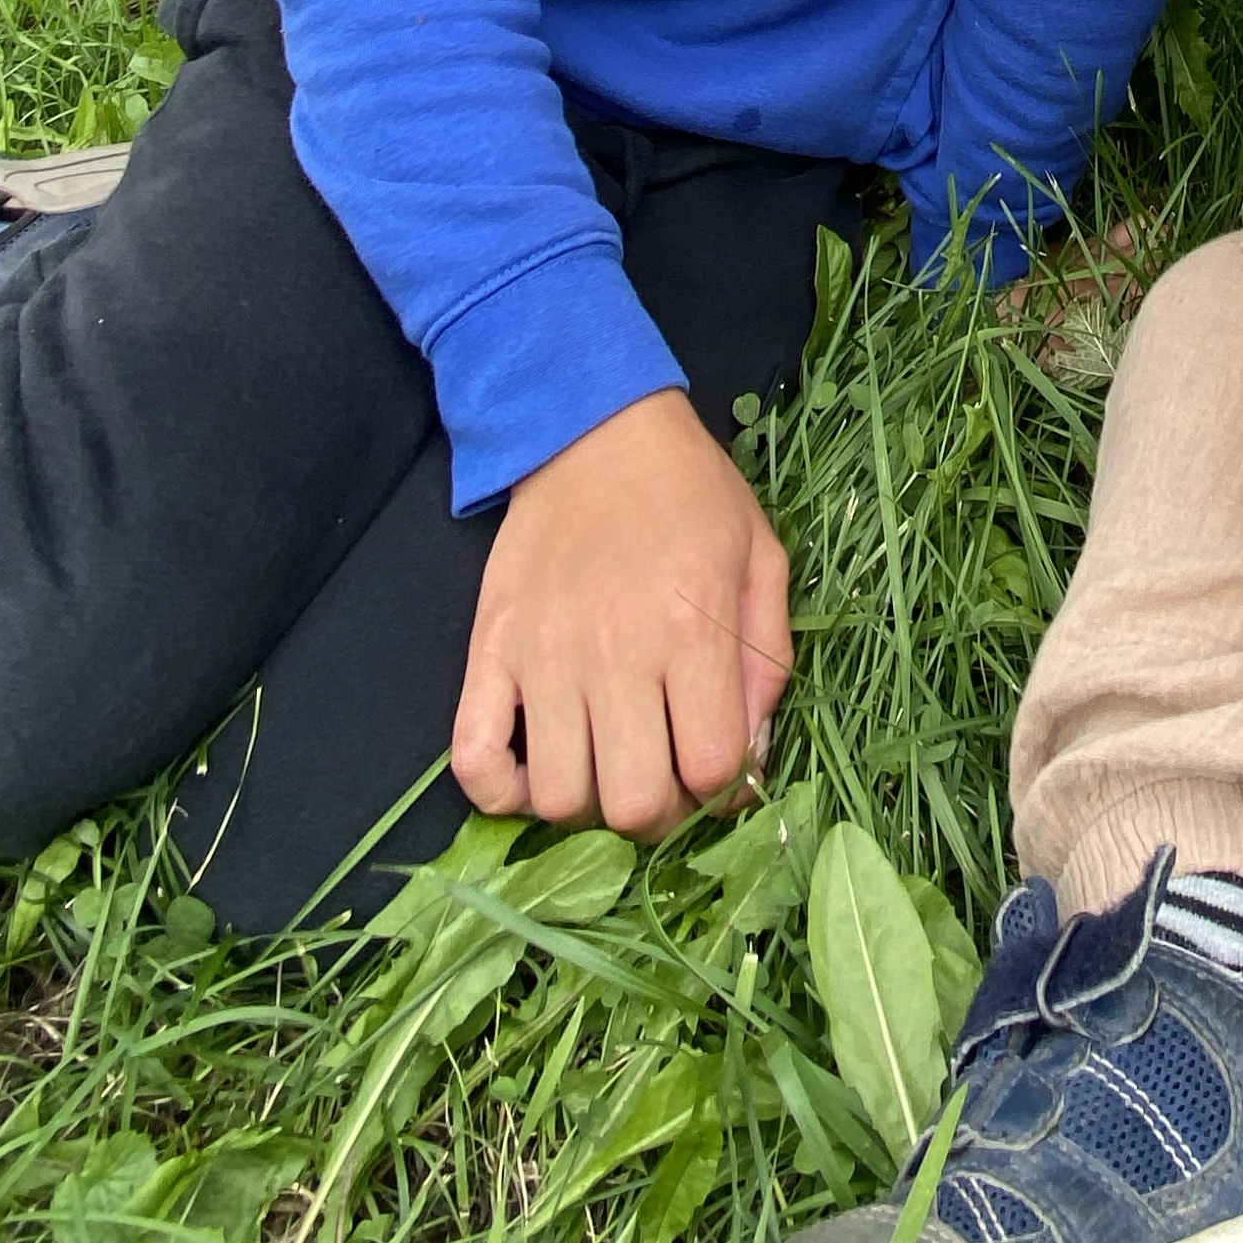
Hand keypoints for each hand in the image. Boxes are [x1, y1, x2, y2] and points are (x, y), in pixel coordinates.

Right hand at [451, 388, 790, 836]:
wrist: (592, 429)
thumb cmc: (691, 493)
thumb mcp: (761, 558)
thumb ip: (767, 660)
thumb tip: (749, 754)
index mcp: (692, 628)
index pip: (713, 768)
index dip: (726, 789)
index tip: (721, 770)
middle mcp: (615, 652)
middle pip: (634, 803)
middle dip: (661, 812)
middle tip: (664, 777)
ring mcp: (543, 657)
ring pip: (559, 797)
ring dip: (589, 805)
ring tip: (606, 767)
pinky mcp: (489, 652)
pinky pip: (475, 760)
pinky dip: (502, 791)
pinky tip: (537, 771)